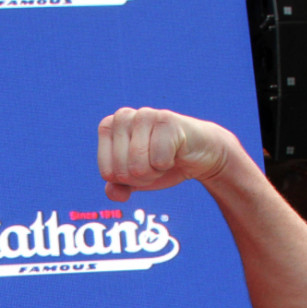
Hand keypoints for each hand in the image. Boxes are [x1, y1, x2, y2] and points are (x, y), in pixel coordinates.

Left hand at [97, 107, 235, 201]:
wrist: (199, 153)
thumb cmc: (161, 162)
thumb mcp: (134, 180)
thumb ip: (117, 189)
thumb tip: (114, 193)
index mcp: (108, 127)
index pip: (107, 173)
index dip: (126, 180)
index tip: (140, 166)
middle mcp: (122, 116)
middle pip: (121, 172)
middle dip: (141, 177)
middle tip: (156, 162)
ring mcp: (144, 115)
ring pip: (137, 168)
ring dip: (154, 172)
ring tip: (164, 157)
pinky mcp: (166, 119)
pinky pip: (158, 160)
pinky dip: (167, 164)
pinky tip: (175, 152)